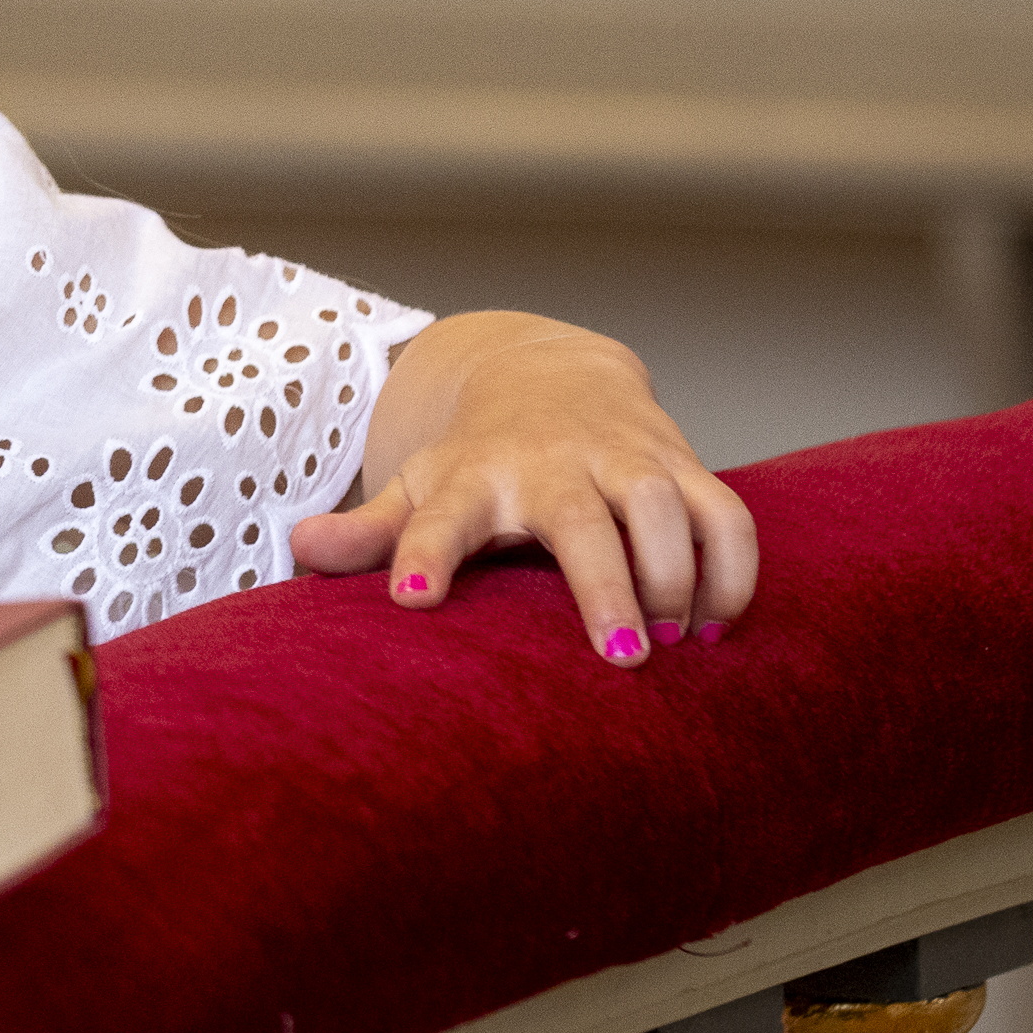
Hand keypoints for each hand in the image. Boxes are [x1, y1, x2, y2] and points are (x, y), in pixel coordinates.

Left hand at [291, 312, 757, 665]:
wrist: (552, 373)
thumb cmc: (480, 456)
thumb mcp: (419, 486)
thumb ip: (370, 530)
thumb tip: (298, 547)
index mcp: (473, 481)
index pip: (436, 519)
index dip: (422, 556)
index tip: (411, 600)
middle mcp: (551, 466)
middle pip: (582, 521)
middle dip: (605, 586)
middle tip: (623, 659)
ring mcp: (623, 461)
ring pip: (667, 509)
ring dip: (679, 577)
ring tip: (675, 642)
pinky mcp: (683, 466)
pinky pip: (727, 515)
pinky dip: (734, 569)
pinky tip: (719, 625)